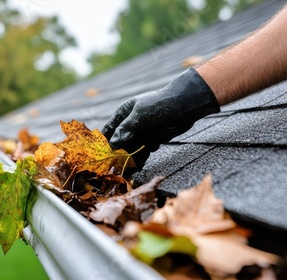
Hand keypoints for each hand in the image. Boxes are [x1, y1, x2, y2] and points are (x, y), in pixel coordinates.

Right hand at [102, 68, 219, 166]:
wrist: (185, 106)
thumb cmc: (160, 106)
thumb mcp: (139, 116)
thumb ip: (125, 130)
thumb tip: (113, 144)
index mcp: (123, 114)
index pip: (109, 130)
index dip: (103, 143)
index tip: (100, 156)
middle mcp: (130, 124)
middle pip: (119, 142)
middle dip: (116, 155)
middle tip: (113, 168)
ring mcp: (141, 133)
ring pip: (130, 149)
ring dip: (127, 159)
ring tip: (124, 172)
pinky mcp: (151, 140)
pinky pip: (142, 152)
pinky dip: (140, 160)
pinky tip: (137, 168)